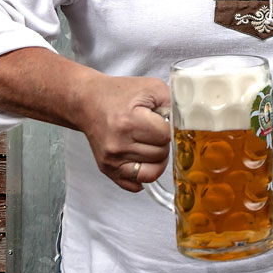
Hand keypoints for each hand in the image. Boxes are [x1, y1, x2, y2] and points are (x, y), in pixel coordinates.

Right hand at [78, 74, 170, 192]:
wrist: (88, 102)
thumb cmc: (120, 93)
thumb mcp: (150, 87)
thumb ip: (172, 102)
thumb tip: (185, 121)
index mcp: (129, 122)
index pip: (165, 137)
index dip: (167, 128)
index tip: (160, 120)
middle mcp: (118, 144)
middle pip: (160, 155)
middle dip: (162, 143)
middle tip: (153, 131)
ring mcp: (112, 160)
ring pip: (152, 172)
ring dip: (155, 158)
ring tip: (149, 143)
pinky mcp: (107, 170)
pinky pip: (135, 185)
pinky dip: (143, 174)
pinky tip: (141, 158)